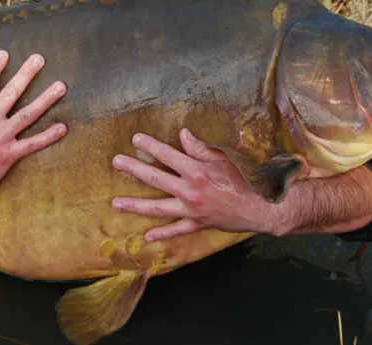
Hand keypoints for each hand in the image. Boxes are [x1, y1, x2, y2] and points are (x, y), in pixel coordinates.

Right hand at [0, 50, 66, 205]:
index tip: (6, 53)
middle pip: (11, 93)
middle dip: (26, 74)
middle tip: (40, 59)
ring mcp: (1, 137)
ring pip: (27, 114)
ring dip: (45, 99)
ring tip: (61, 86)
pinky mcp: (9, 155)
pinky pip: (32, 144)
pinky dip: (48, 136)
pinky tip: (63, 127)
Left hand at [111, 128, 274, 240]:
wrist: (255, 210)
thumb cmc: (239, 181)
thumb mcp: (222, 160)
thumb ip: (200, 148)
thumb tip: (182, 134)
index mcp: (196, 171)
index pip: (168, 155)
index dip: (151, 146)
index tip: (135, 139)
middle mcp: (189, 191)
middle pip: (155, 179)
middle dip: (134, 169)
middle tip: (116, 162)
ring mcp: (190, 210)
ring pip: (157, 208)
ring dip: (135, 205)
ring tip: (116, 203)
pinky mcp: (195, 224)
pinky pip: (175, 230)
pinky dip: (161, 233)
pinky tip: (146, 236)